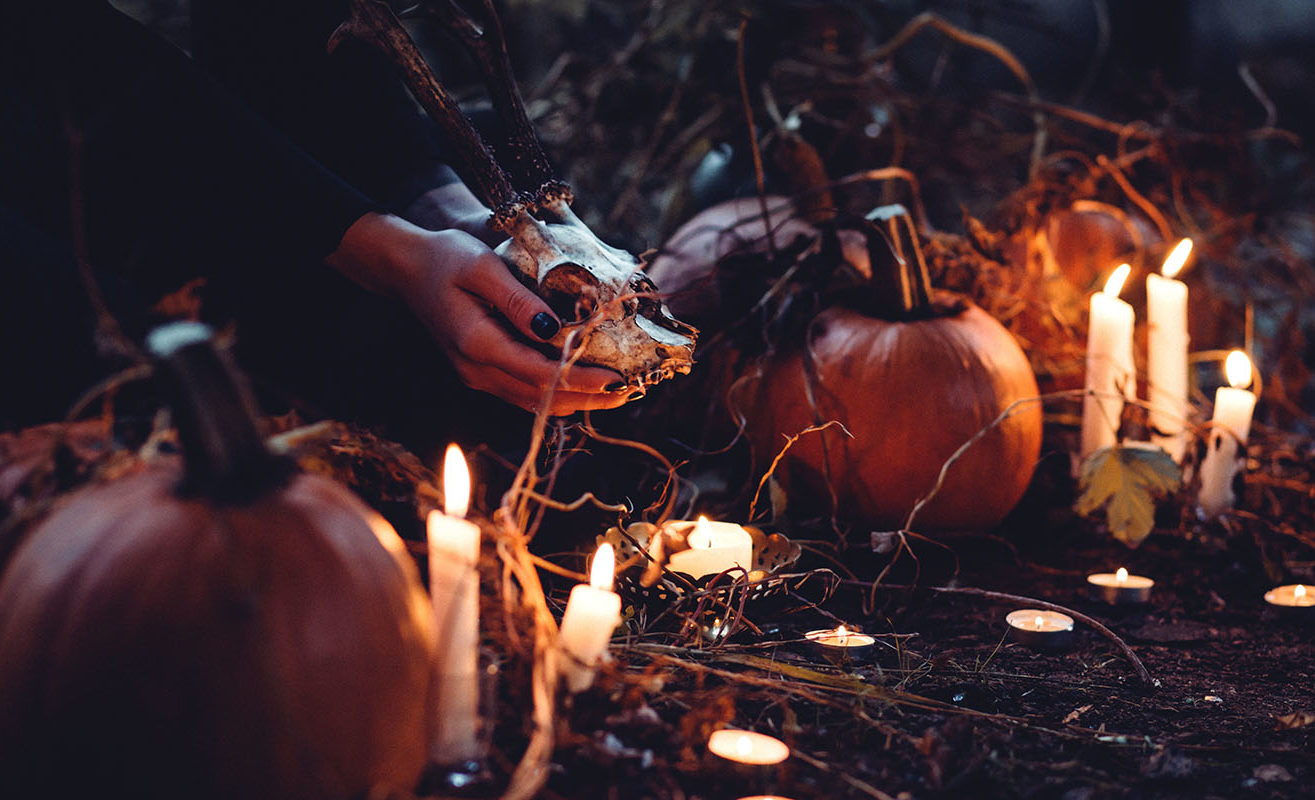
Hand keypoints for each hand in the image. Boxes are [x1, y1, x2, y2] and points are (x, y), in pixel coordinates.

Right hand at [329, 213, 630, 414]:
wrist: (407, 268)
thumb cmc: (445, 258)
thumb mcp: (482, 267)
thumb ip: (517, 300)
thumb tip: (555, 329)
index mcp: (476, 344)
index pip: (539, 374)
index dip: (581, 380)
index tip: (618, 380)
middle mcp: (476, 370)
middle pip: (540, 397)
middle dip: (588, 398)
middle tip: (629, 393)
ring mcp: (476, 376)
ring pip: (533, 401)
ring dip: (576, 400)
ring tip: (616, 394)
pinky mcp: (481, 373)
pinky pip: (523, 393)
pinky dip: (556, 393)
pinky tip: (583, 386)